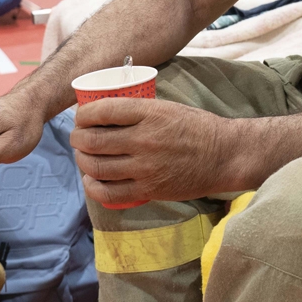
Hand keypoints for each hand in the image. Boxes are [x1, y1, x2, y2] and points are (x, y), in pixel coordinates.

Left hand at [71, 98, 241, 205]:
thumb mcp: (168, 108)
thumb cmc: (198, 128)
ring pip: (97, 167)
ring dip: (82, 161)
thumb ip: (140, 111)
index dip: (83, 114)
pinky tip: (91, 181)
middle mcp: (144, 139)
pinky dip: (93, 187)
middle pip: (93, 140)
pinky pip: (109, 193)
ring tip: (83, 157)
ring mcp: (145, 167)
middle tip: (78, 138)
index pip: (102, 111)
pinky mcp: (149, 189)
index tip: (81, 117)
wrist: (224, 155)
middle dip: (77, 139)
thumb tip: (108, 114)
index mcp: (150, 113)